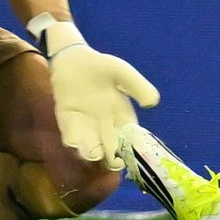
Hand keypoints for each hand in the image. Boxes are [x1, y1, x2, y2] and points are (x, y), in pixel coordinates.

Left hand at [32, 15, 159, 168]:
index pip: (130, 138)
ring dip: (92, 153)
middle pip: (111, 149)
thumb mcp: (122, 72)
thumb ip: (138, 86)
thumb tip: (152, 104)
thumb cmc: (101, 66)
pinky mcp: (67, 122)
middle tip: (112, 160)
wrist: (72, 59)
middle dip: (113, 159)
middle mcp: (105, 125)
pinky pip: (70, 138)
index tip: (131, 152)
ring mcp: (85, 126)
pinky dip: (73, 142)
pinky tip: (75, 142)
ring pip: (91, 147)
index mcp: (122, 116)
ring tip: (92, 153)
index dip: (132, 148)